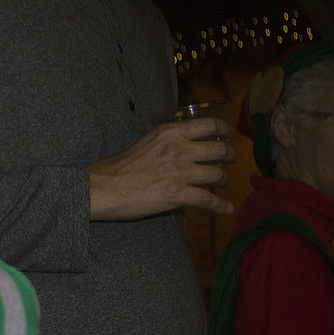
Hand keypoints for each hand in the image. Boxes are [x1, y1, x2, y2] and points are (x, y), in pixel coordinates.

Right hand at [88, 116, 237, 220]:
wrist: (103, 187)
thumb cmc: (118, 167)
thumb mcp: (146, 143)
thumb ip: (167, 142)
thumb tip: (184, 147)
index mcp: (169, 133)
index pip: (208, 125)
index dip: (225, 129)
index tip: (229, 135)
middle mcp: (178, 149)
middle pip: (219, 149)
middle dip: (230, 155)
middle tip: (231, 160)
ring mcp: (179, 172)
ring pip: (217, 174)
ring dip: (224, 180)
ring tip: (224, 183)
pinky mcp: (177, 194)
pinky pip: (207, 200)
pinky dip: (220, 206)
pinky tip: (226, 209)